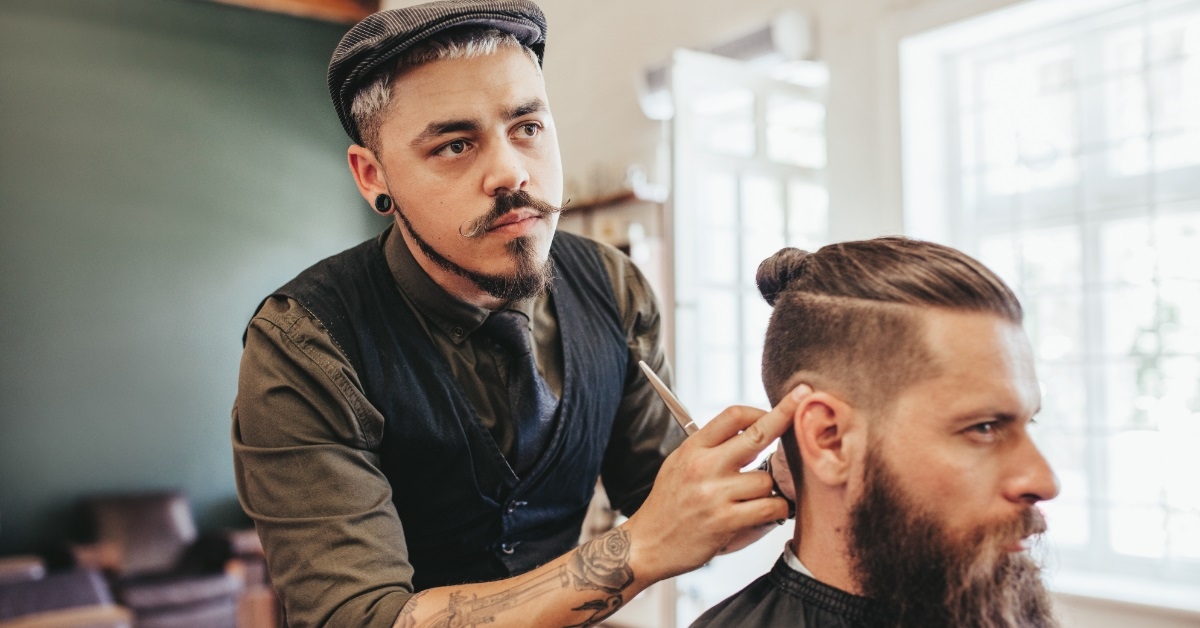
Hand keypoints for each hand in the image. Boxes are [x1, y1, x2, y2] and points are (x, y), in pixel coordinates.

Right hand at [623, 384, 811, 581]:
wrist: (648, 543)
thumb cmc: (668, 504)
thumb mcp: (679, 463)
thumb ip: (710, 447)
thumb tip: (750, 430)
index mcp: (693, 449)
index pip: (732, 416)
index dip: (760, 409)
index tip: (777, 408)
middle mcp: (703, 467)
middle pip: (757, 434)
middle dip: (785, 414)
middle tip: (804, 398)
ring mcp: (715, 494)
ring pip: (766, 480)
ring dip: (769, 490)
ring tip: (754, 499)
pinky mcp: (725, 521)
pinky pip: (768, 507)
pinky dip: (775, 510)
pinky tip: (766, 512)